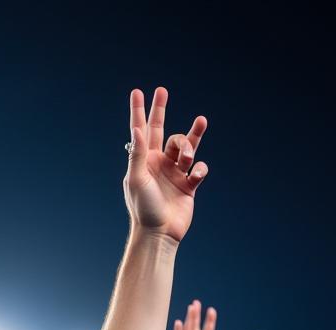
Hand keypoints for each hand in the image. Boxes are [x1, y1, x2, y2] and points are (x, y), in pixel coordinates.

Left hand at [124, 87, 207, 242]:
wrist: (159, 233)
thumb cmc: (143, 208)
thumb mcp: (136, 179)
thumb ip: (137, 154)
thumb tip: (136, 129)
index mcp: (143, 161)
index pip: (141, 131)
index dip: (139, 111)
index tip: (138, 92)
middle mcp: (158, 163)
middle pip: (163, 131)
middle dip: (161, 110)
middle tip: (162, 90)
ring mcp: (174, 172)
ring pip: (186, 145)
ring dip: (190, 142)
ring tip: (189, 150)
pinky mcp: (188, 184)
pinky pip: (199, 168)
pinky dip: (199, 169)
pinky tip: (194, 177)